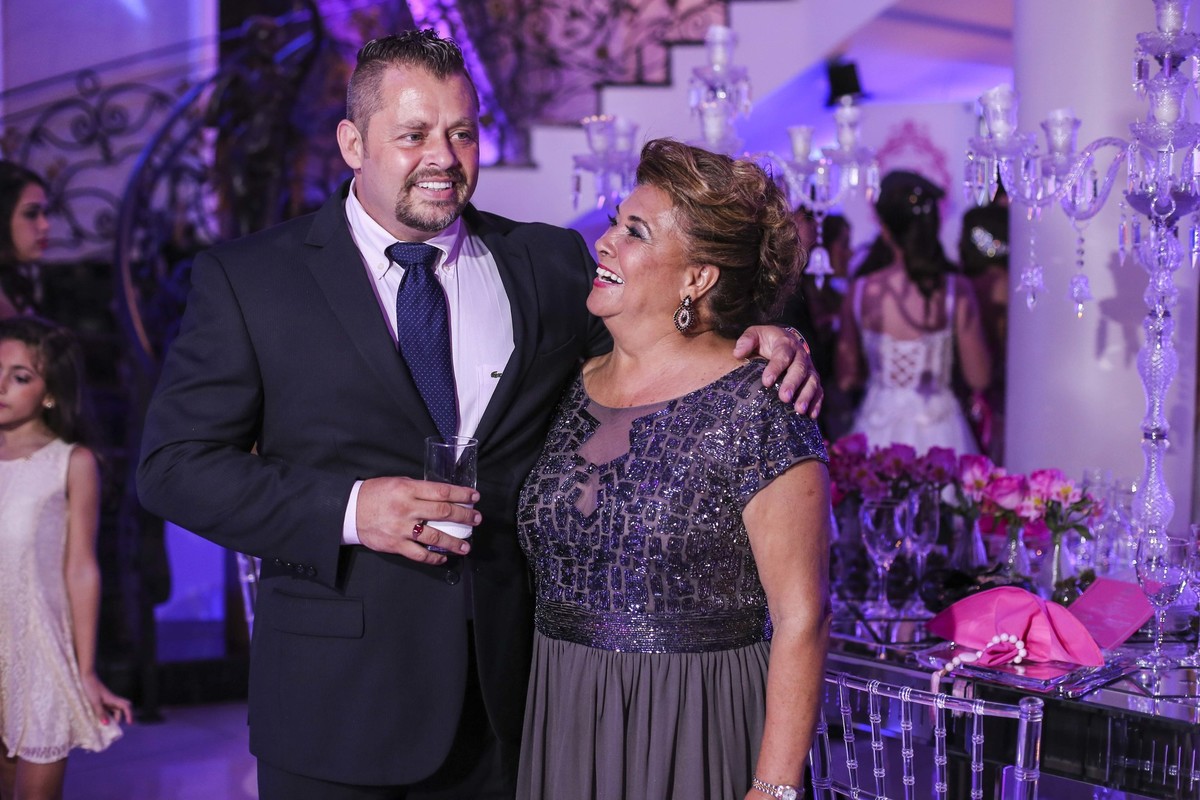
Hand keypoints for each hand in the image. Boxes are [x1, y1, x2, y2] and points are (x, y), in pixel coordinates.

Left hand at [81, 672, 132, 725]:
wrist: (85, 676)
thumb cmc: (90, 688)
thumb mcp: (94, 702)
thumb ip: (100, 713)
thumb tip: (107, 724)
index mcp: (113, 699)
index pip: (126, 707)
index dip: (129, 714)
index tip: (130, 723)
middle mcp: (111, 699)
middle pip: (122, 708)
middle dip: (122, 717)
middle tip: (114, 727)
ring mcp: (106, 699)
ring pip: (114, 709)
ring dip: (112, 716)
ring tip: (104, 725)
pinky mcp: (100, 699)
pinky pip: (107, 708)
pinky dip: (105, 714)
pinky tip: (98, 718)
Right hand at [356, 477, 479, 563]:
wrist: (350, 510)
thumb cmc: (375, 494)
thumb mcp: (398, 483)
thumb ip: (419, 489)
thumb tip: (442, 495)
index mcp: (409, 490)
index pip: (442, 491)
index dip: (462, 494)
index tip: (475, 497)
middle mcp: (407, 509)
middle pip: (443, 513)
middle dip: (464, 517)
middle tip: (476, 520)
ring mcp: (402, 529)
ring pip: (435, 537)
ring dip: (454, 543)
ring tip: (466, 546)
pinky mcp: (396, 545)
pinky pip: (419, 554)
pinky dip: (434, 558)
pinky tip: (443, 558)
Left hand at [734, 326, 823, 415]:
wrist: (784, 341)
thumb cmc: (766, 341)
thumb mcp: (755, 334)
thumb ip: (746, 341)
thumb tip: (737, 353)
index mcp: (786, 344)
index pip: (782, 355)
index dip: (775, 368)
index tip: (766, 381)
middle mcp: (801, 355)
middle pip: (799, 369)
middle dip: (792, 384)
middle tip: (784, 398)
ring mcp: (809, 368)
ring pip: (812, 381)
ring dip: (806, 395)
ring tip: (799, 409)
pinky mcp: (813, 379)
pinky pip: (819, 391)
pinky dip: (816, 403)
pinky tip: (811, 415)